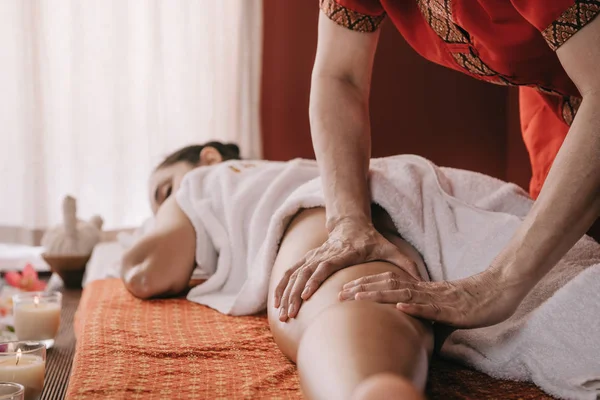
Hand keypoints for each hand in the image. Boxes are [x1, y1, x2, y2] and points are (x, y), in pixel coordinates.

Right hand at [273, 218, 420, 320]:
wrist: (351, 223)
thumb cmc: (372, 240)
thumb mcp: (390, 248)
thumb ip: (406, 263)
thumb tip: (421, 279)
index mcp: (343, 252)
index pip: (324, 265)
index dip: (314, 279)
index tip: (305, 295)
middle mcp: (324, 254)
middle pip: (304, 273)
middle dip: (294, 294)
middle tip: (290, 314)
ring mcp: (313, 256)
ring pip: (294, 274)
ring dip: (285, 293)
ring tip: (281, 314)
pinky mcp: (307, 259)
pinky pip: (290, 273)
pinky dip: (281, 286)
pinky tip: (275, 303)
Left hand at [340, 266, 530, 327]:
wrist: (502, 290)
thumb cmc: (476, 300)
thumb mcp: (447, 309)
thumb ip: (430, 314)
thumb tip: (416, 326)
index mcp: (423, 289)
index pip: (390, 282)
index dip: (368, 283)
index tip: (347, 288)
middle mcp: (427, 291)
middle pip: (389, 285)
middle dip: (363, 288)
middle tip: (340, 293)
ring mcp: (439, 299)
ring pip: (404, 294)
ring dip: (379, 294)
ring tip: (358, 296)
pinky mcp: (454, 310)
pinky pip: (432, 308)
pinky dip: (415, 307)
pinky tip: (399, 307)